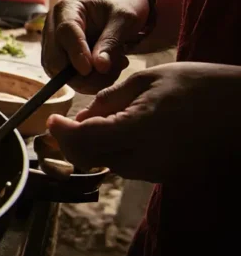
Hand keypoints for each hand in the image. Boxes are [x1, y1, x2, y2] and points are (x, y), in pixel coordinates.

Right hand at [42, 0, 149, 93]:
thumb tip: (99, 67)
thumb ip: (111, 42)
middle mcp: (53, 26)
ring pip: (57, 72)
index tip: (88, 70)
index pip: (65, 32)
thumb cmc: (123, 9)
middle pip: (54, 58)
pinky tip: (106, 73)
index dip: (75, 53)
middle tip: (109, 75)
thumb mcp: (124, 20)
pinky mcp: (58, 58)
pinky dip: (86, 81)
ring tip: (113, 70)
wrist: (120, 14)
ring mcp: (53, 43)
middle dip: (79, 74)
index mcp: (66, 7)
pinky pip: (65, 77)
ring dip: (85, 80)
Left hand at [47, 62, 240, 182]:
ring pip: (106, 162)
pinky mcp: (165, 175)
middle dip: (73, 140)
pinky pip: (128, 164)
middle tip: (72, 118)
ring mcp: (155, 171)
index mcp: (136, 130)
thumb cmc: (202, 85)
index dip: (60, 132)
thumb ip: (109, 99)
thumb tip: (82, 117)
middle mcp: (144, 158)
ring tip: (108, 116)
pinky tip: (128, 128)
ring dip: (95, 144)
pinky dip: (117, 149)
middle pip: (88, 158)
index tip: (53, 119)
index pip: (81, 141)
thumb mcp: (148, 79)